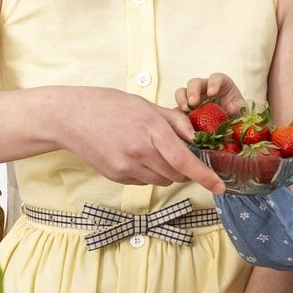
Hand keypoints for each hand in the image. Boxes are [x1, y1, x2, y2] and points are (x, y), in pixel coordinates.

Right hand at [63, 89, 226, 193]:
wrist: (71, 117)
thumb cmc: (111, 106)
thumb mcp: (146, 106)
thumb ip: (175, 121)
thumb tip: (196, 137)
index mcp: (150, 130)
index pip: (184, 160)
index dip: (205, 175)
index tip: (221, 186)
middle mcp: (139, 152)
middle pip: (177, 174)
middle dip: (185, 168)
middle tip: (178, 152)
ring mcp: (126, 167)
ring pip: (162, 181)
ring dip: (167, 171)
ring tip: (151, 151)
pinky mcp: (116, 176)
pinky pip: (144, 182)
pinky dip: (148, 173)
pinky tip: (135, 155)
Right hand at [174, 73, 246, 118]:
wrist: (230, 127)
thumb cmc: (236, 115)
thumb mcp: (242, 112)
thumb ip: (238, 109)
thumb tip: (230, 108)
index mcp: (221, 85)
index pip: (216, 78)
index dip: (213, 83)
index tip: (212, 93)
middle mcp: (205, 89)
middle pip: (195, 83)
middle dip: (193, 91)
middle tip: (194, 103)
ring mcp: (193, 98)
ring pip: (182, 91)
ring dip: (182, 99)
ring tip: (186, 109)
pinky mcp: (185, 109)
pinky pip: (177, 107)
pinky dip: (177, 111)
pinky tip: (181, 119)